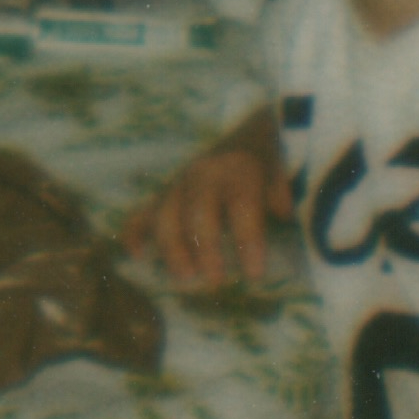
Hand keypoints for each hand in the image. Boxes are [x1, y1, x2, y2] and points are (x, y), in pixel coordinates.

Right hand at [129, 115, 292, 288]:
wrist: (250, 137)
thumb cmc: (269, 164)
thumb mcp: (284, 172)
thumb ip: (283, 191)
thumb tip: (283, 211)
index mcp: (238, 169)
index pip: (241, 206)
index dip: (246, 239)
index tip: (254, 274)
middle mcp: (203, 175)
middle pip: (197, 212)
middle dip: (205, 248)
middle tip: (215, 281)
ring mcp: (179, 185)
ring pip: (165, 214)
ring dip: (172, 247)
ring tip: (184, 278)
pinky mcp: (164, 196)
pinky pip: (141, 213)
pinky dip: (135, 233)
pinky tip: (138, 256)